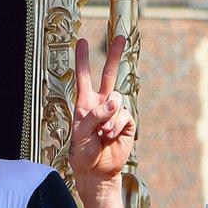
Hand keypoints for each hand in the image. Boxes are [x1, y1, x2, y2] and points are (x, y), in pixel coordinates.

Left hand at [69, 35, 135, 185]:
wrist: (97, 170)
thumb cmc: (83, 152)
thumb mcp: (80, 134)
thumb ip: (94, 116)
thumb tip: (114, 102)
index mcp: (85, 103)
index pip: (83, 78)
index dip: (83, 60)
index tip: (82, 42)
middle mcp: (101, 104)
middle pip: (109, 75)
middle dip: (114, 55)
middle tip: (119, 37)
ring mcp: (115, 112)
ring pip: (117, 99)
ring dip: (108, 118)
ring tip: (102, 134)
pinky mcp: (127, 121)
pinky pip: (124, 115)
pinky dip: (116, 125)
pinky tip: (110, 136)